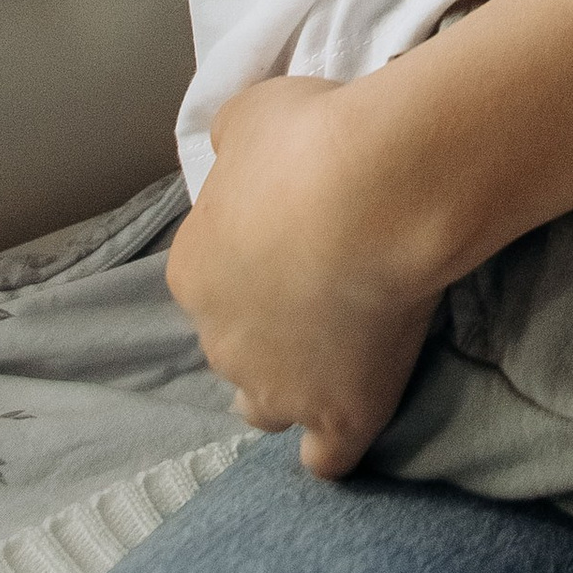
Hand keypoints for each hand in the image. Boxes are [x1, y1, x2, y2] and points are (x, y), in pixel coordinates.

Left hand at [166, 74, 443, 479]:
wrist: (378, 192)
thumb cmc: (312, 141)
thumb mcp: (252, 114)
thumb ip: (236, 143)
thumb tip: (237, 152)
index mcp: (193, 270)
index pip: (210, 277)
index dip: (253, 255)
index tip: (300, 227)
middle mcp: (221, 340)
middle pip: (236, 343)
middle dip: (270, 319)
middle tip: (329, 276)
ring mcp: (277, 387)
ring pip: (265, 406)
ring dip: (290, 386)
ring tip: (338, 353)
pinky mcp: (337, 416)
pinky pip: (328, 458)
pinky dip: (335, 446)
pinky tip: (353, 422)